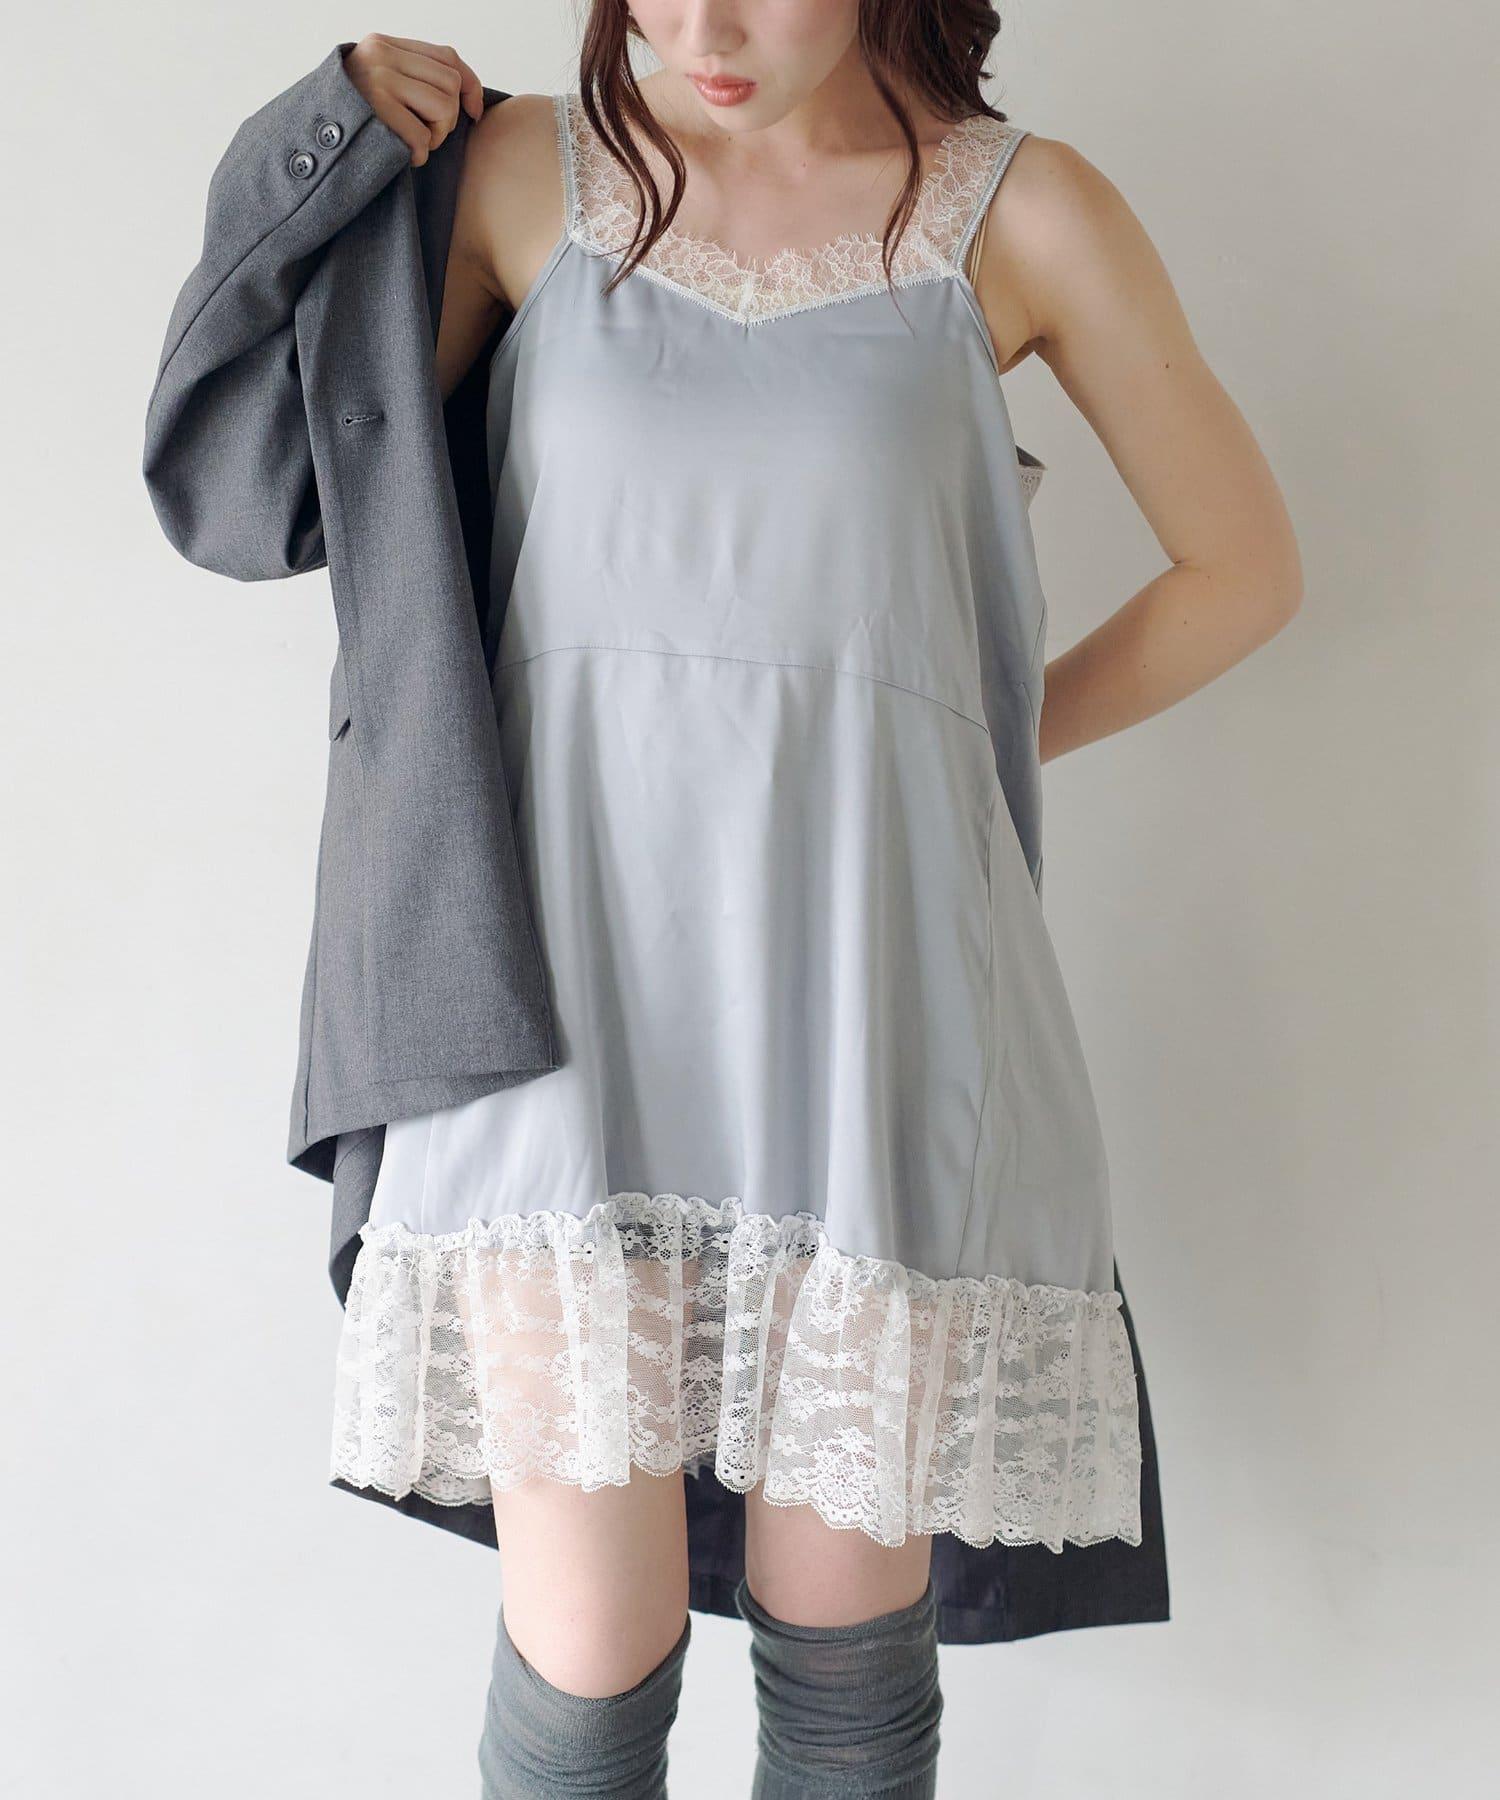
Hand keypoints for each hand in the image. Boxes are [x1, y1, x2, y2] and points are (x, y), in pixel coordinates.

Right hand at [342, 34, 484, 165]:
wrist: (307, 140)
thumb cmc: (349, 121)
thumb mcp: (377, 84)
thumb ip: (409, 77)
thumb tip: (462, 89)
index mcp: (384, 45)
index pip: (448, 56)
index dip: (470, 86)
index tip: (474, 113)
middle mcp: (381, 55)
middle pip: (450, 83)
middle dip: (449, 118)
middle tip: (429, 136)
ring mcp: (377, 79)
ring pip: (443, 107)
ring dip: (436, 136)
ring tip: (416, 144)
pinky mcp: (376, 109)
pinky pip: (422, 136)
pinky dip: (419, 155)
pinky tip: (405, 157)